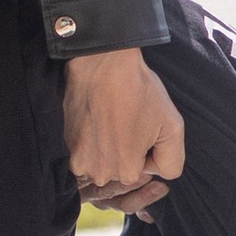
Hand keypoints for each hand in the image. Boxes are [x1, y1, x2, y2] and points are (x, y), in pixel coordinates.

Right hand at [62, 47, 184, 213]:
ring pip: (99, 163)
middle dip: (124, 150)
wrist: (102, 63)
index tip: (140, 126)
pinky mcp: (63, 145)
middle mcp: (99, 173)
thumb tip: (154, 172)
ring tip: (108, 120)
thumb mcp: (172, 126)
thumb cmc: (139, 91)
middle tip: (124, 121)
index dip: (144, 149)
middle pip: (118, 170)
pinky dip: (88, 140)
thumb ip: (172, 161)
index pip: (141, 173)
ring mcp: (77, 160)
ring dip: (104, 147)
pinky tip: (95, 119)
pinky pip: (81, 153)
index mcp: (127, 171)